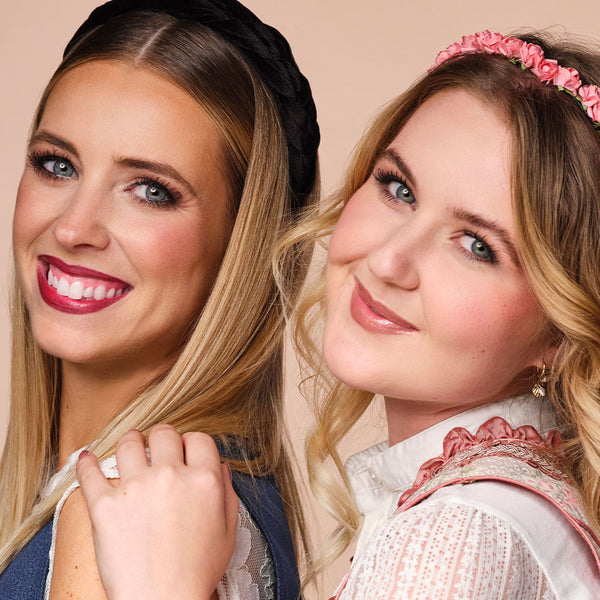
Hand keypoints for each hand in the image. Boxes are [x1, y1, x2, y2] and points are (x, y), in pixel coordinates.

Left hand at [77, 425, 238, 599]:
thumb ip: (227, 492)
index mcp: (203, 480)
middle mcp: (170, 476)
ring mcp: (135, 488)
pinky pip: (89, 472)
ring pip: (129, 442)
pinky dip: (85, 462)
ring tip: (130, 448)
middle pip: (164, 434)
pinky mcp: (104, 505)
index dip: (192, 443)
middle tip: (157, 448)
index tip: (185, 452)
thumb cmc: (197, 573)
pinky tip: (86, 458)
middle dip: (163, 438)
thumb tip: (219, 465)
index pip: (198, 438)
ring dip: (131, 442)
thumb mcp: (229, 531)